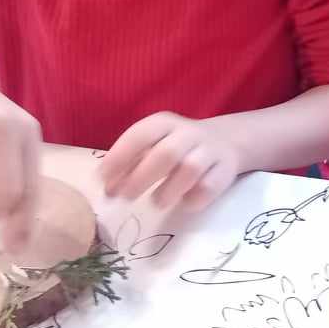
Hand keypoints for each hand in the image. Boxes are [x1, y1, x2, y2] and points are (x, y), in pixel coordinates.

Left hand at [101, 113, 241, 212]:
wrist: (225, 141)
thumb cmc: (176, 146)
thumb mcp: (154, 144)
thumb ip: (130, 162)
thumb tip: (107, 186)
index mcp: (164, 123)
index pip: (140, 135)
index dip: (120, 157)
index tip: (103, 180)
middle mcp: (188, 134)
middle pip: (166, 153)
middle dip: (141, 178)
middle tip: (124, 197)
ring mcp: (209, 151)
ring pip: (190, 168)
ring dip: (169, 189)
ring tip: (156, 203)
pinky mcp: (225, 170)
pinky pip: (210, 186)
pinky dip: (195, 198)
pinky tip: (184, 204)